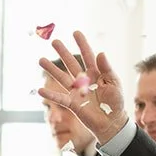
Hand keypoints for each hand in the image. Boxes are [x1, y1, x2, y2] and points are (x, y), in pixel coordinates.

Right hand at [38, 31, 128, 146]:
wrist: (112, 122)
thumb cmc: (115, 103)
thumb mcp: (114, 83)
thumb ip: (107, 69)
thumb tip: (100, 53)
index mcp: (96, 73)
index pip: (88, 56)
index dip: (82, 44)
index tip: (75, 33)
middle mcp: (84, 80)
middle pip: (71, 64)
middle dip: (63, 53)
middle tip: (54, 42)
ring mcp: (76, 91)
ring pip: (62, 78)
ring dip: (52, 70)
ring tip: (41, 60)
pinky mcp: (72, 103)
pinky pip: (59, 98)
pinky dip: (50, 95)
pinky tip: (40, 90)